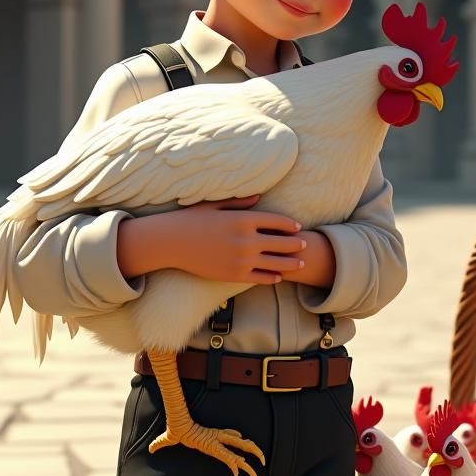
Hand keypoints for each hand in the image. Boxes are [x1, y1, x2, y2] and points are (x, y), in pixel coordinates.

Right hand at [164, 195, 306, 284]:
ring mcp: (241, 259)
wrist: (171, 243)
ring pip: (275, 262)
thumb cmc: (191, 220)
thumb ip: (240, 202)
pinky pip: (260, 277)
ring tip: (300, 264)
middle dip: (295, 244)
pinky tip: (278, 277)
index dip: (289, 225)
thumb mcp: (216, 206)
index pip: (276, 221)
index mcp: (243, 219)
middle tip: (305, 245)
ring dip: (290, 263)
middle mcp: (246, 239)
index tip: (297, 227)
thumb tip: (259, 198)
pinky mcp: (234, 275)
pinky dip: (272, 277)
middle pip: (281, 242)